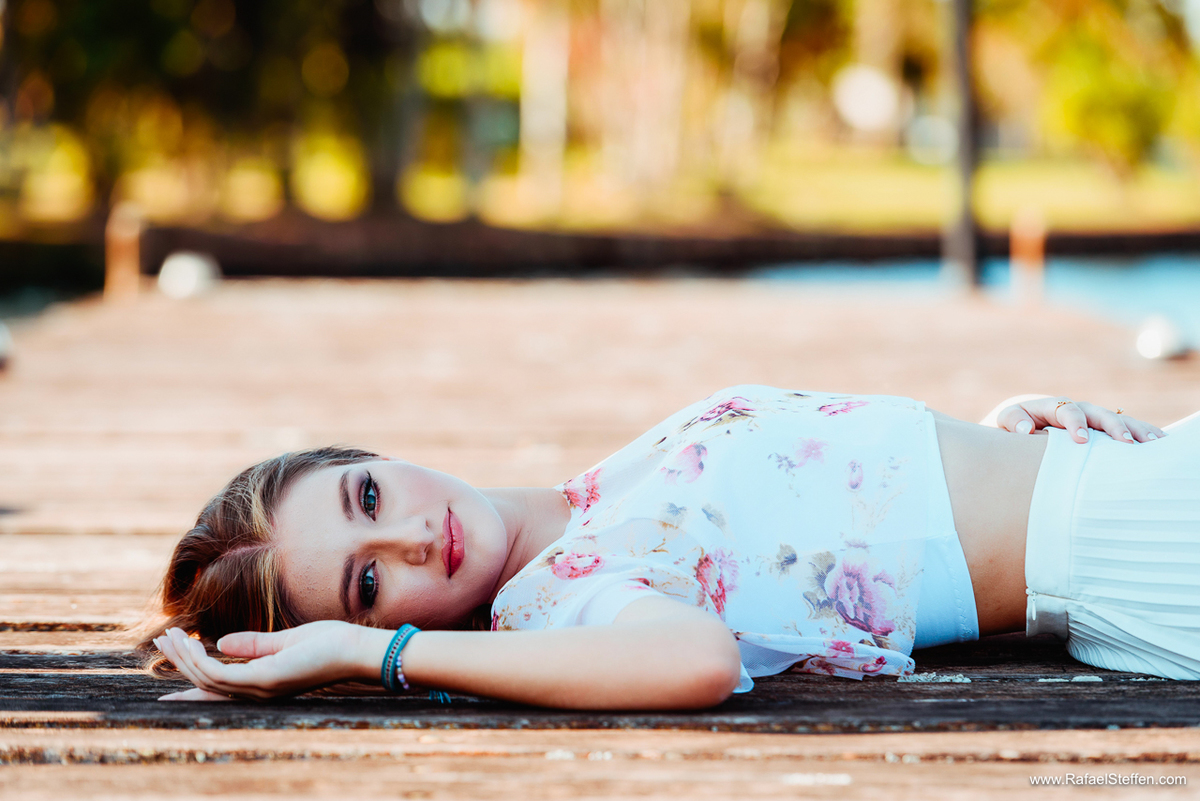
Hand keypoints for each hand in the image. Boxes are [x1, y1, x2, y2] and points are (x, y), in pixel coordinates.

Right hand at [154, 621, 391, 701]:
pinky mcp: (265, 679)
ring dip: (184, 657)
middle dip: (180, 663)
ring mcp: (260, 689)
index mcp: (262, 683)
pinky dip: (200, 659)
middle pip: (206, 683)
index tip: (164, 690)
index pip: (218, 689)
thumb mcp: (286, 642)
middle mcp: (257, 692)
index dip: (189, 687)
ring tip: (169, 635)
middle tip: (159, 642)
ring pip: (206, 678)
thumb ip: (255, 644)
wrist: (357, 649)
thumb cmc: (331, 645)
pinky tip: (190, 642)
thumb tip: (223, 642)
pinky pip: (219, 673)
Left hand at [995, 397, 1165, 443]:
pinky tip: (1160, 443)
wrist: (1015, 426)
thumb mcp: (1004, 422)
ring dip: (1135, 429)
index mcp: (1051, 406)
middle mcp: (1075, 409)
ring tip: (1154, 442)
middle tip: (1127, 442)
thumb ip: (1012, 420)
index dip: (1075, 423)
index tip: (1081, 440)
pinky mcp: (1100, 431)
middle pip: (1098, 413)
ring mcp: (1090, 419)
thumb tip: (1024, 430)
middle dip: (1113, 426)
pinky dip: (1141, 433)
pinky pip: (1124, 429)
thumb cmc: (1009, 427)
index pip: (1067, 411)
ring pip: (1117, 419)